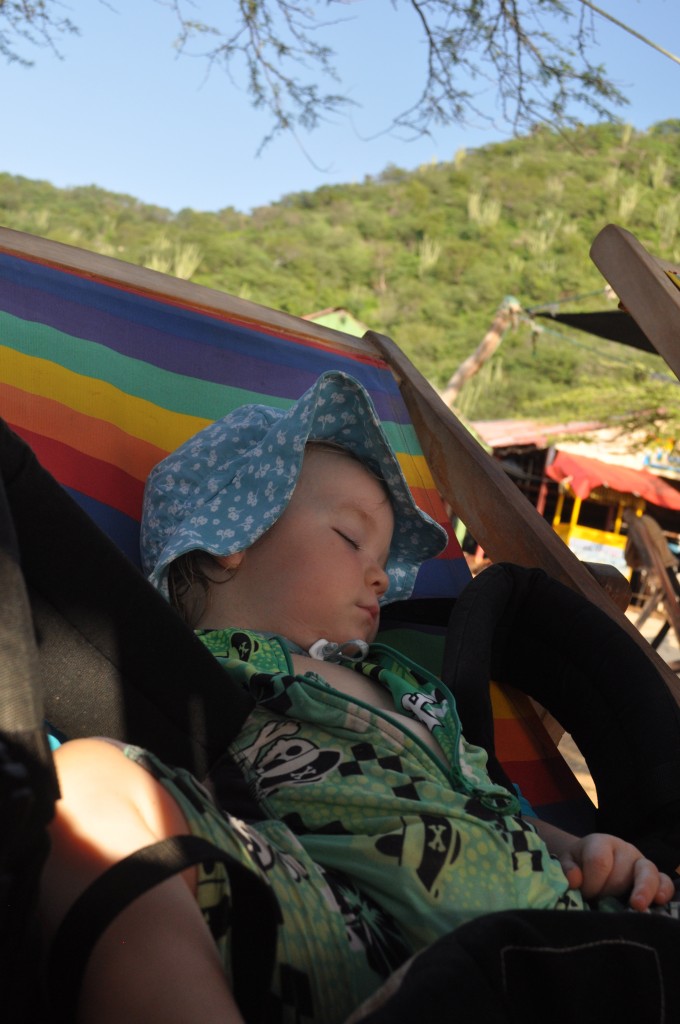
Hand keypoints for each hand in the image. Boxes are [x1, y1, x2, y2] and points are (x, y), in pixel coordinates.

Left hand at [557, 832, 674, 909]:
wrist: (594, 860)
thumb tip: (575, 880)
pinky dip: (663, 891)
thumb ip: (568, 869)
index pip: (599, 862)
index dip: (591, 883)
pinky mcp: (654, 877)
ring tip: (636, 905)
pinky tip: (659, 901)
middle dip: (609, 891)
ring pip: (647, 872)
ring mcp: (641, 862)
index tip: (584, 894)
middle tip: (600, 902)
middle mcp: (624, 849)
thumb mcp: (568, 862)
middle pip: (621, 871)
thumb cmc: (581, 864)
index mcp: (601, 842)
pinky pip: (664, 881)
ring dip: (642, 890)